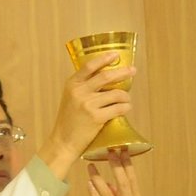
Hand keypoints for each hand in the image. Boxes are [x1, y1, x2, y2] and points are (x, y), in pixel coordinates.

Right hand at [35, 51, 134, 176]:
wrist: (63, 141)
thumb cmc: (69, 120)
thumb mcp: (70, 98)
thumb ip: (83, 87)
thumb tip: (107, 77)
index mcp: (72, 84)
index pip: (89, 66)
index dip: (104, 58)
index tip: (115, 55)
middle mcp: (79, 92)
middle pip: (106, 76)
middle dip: (123, 72)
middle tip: (133, 70)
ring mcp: (88, 105)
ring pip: (116, 94)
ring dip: (126, 96)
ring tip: (127, 99)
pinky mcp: (96, 118)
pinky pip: (118, 108)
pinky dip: (125, 107)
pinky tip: (126, 108)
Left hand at [86, 148, 142, 195]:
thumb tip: (110, 183)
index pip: (133, 180)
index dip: (128, 164)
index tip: (123, 148)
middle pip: (124, 182)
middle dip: (117, 165)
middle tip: (110, 149)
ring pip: (109, 192)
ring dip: (99, 177)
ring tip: (91, 163)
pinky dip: (94, 193)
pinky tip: (89, 183)